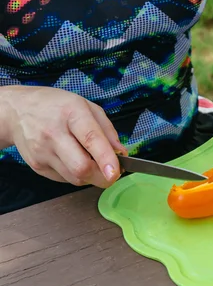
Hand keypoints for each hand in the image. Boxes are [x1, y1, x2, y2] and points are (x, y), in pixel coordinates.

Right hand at [2, 86, 127, 187]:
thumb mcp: (87, 106)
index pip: (90, 139)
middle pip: (81, 167)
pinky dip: (76, 175)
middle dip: (103, 177)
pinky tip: (74, 160)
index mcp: (72, 113)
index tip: (116, 172)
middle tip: (113, 172)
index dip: (105, 158)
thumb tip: (122, 153)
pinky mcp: (36, 166)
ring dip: (91, 177)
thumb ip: (107, 130)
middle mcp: (54, 134)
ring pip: (74, 178)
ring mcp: (42, 152)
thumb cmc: (57, 106)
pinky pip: (64, 179)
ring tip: (92, 161)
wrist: (17, 111)